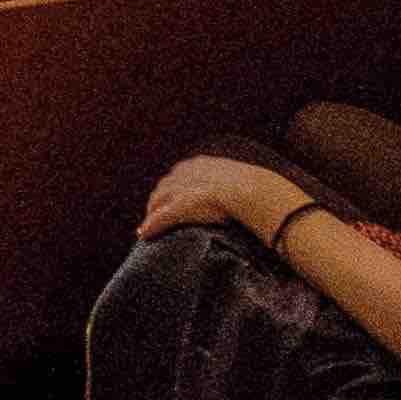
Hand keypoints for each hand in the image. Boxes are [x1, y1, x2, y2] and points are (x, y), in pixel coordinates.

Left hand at [138, 152, 308, 246]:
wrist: (254, 192)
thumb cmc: (256, 191)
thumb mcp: (241, 183)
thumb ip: (235, 188)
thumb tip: (245, 198)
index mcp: (200, 164)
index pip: (177, 176)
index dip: (171, 190)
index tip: (170, 201)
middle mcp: (186, 172)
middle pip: (163, 187)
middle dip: (157, 202)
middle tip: (154, 218)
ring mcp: (182, 187)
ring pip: (158, 201)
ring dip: (151, 214)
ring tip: (147, 229)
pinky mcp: (180, 205)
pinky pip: (160, 216)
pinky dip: (151, 225)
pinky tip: (144, 235)